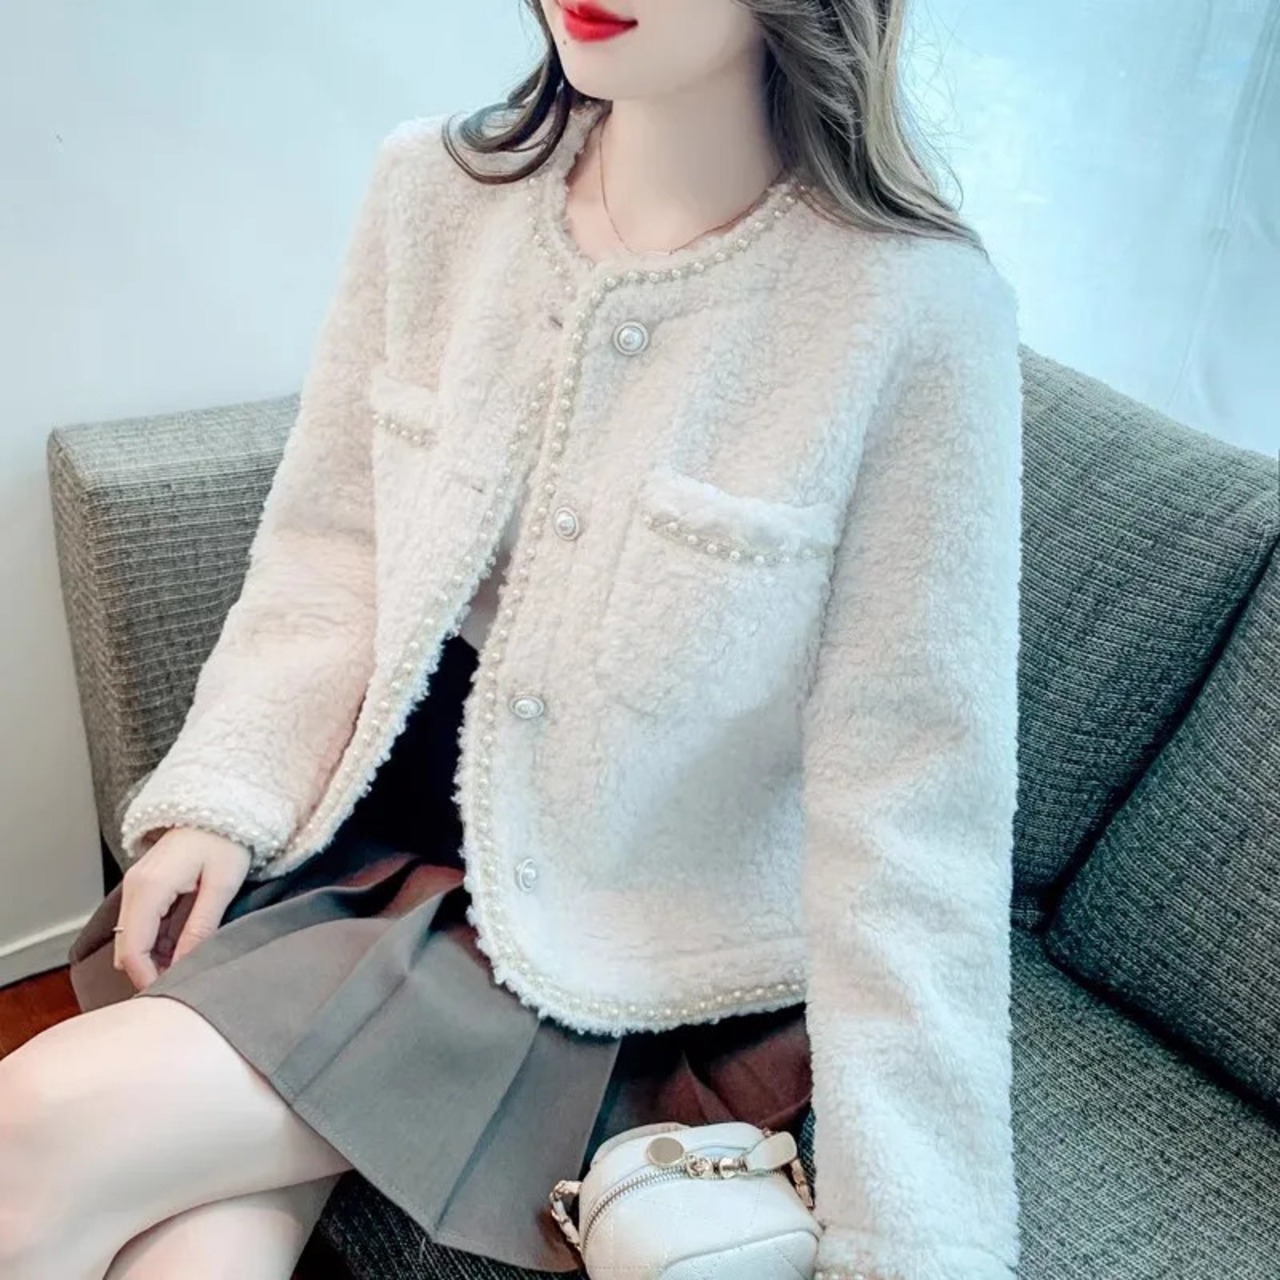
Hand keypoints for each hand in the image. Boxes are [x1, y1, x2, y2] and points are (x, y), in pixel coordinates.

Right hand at [113, 827, 251, 991]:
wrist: (221, 807)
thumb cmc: (226, 839)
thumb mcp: (221, 885)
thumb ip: (201, 926)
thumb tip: (186, 964)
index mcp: (150, 887)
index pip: (133, 949)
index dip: (147, 977)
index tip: (169, 993)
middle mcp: (135, 888)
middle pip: (127, 947)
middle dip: (149, 971)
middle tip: (179, 986)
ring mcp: (137, 886)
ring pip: (133, 937)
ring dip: (154, 957)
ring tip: (186, 968)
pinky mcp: (146, 886)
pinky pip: (143, 923)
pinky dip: (157, 941)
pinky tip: (182, 948)